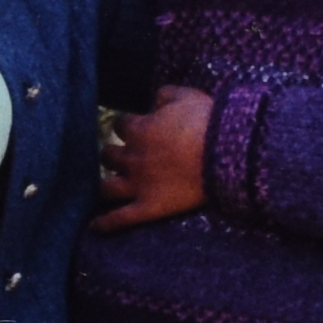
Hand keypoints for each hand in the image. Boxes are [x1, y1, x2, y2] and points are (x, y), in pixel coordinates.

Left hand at [92, 87, 213, 231]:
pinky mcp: (149, 207)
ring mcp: (138, 185)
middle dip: (114, 154)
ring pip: (107, 187)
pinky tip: (95, 227)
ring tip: (109, 186)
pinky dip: (105, 223)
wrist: (227, 154)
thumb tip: (155, 100)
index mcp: (139, 130)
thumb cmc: (208, 122)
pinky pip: (119, 218)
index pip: (120, 125)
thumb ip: (164, 95)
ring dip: (107, 184)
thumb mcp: (186, 96)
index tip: (136, 129)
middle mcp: (132, 158)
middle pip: (108, 155)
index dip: (128, 127)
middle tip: (124, 157)